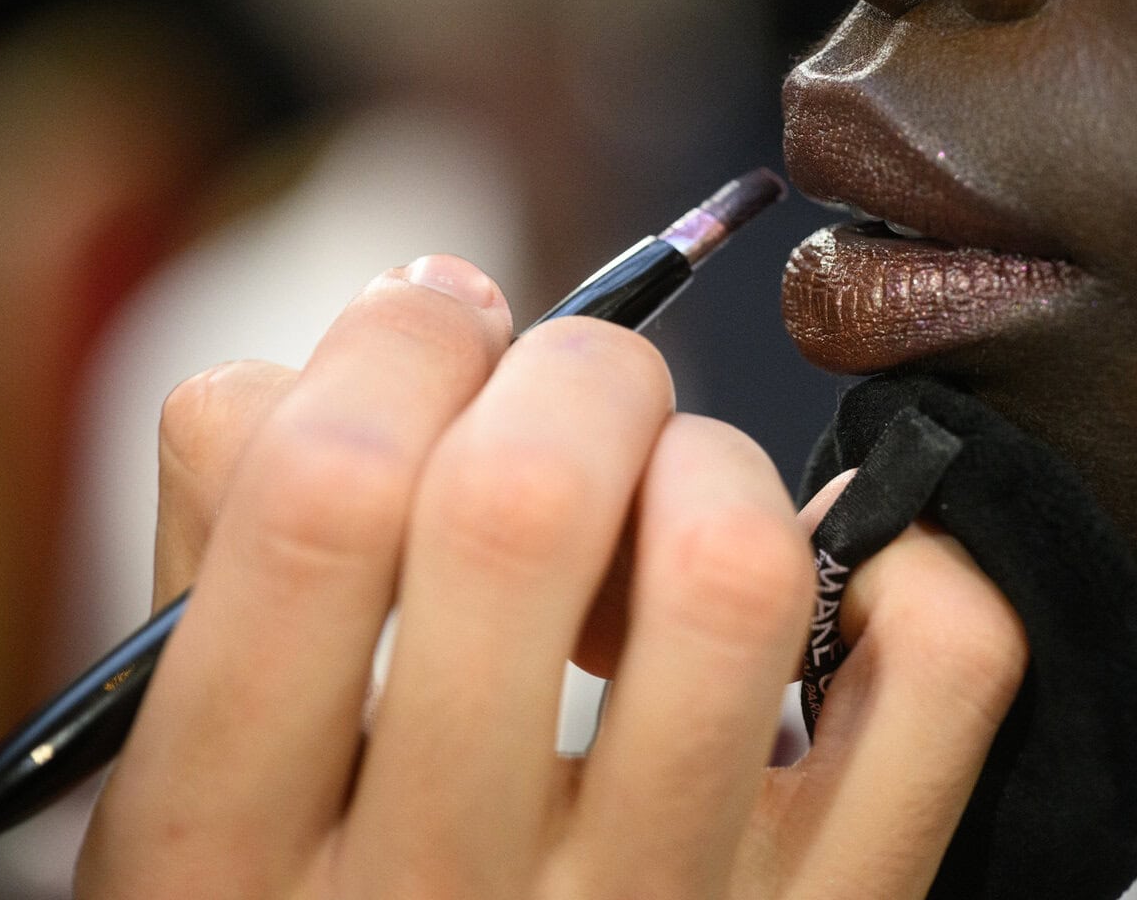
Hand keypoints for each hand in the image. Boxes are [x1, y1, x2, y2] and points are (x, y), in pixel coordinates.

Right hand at [75, 255, 1026, 898]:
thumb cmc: (319, 893)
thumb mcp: (192, 759)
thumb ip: (242, 518)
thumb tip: (434, 296)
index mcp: (223, 853)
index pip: (320, 500)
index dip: (395, 344)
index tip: (433, 323)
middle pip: (527, 503)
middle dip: (570, 370)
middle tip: (570, 399)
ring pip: (733, 570)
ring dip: (713, 464)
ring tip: (669, 510)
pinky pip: (945, 675)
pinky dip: (913, 566)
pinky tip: (826, 586)